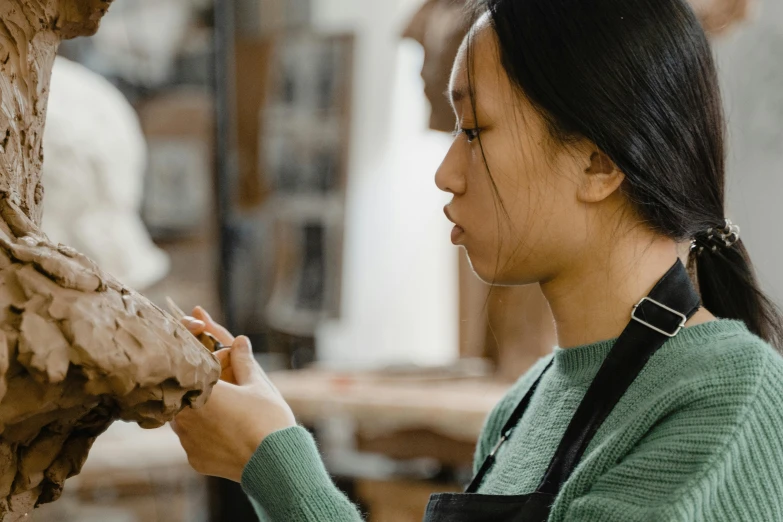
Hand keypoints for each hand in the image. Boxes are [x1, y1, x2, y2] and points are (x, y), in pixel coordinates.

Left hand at [172, 308, 296, 481]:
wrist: (276, 467)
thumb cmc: (268, 420)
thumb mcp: (259, 384)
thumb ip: (243, 360)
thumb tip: (239, 341)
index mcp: (200, 389)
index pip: (189, 358)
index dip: (195, 339)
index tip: (195, 323)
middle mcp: (185, 414)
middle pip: (185, 386)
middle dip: (201, 376)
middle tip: (219, 368)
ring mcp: (186, 440)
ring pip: (186, 412)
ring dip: (200, 403)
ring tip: (225, 400)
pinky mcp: (194, 458)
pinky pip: (193, 437)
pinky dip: (205, 429)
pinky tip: (226, 427)